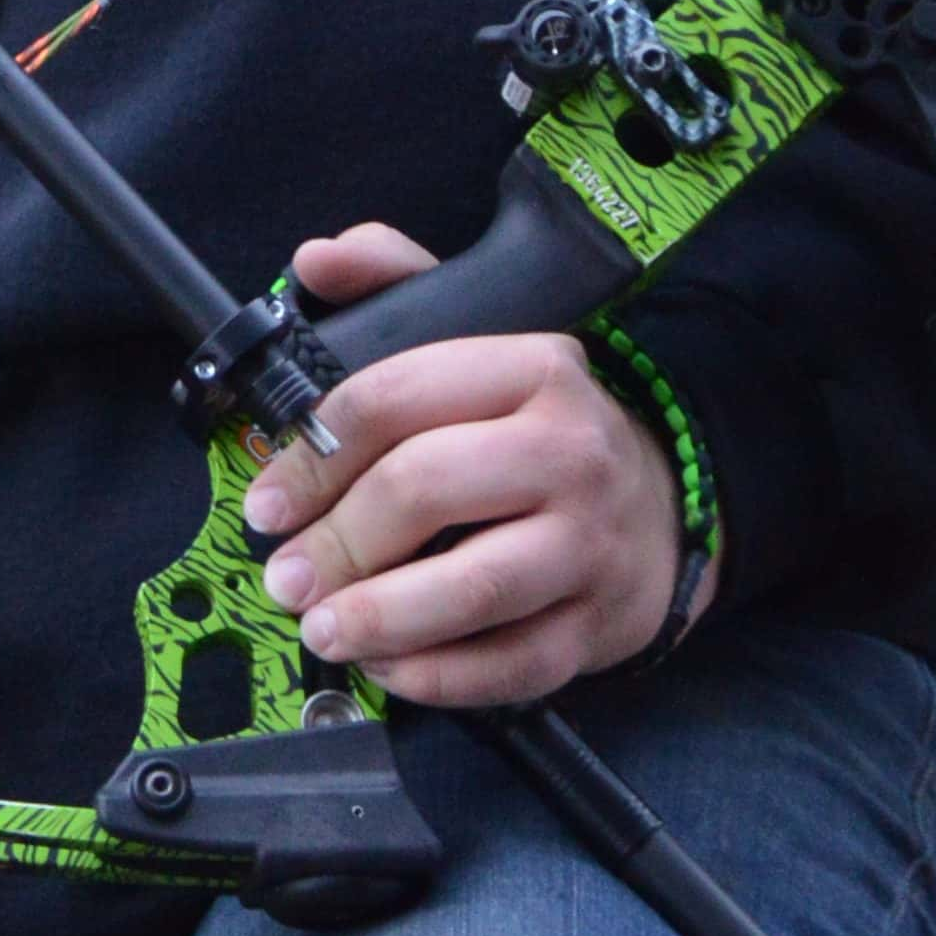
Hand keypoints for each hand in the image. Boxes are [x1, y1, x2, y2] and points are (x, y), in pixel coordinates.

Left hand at [236, 226, 694, 707]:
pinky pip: (508, 665)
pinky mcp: (599, 623)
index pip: (395, 399)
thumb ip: (396, 283)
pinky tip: (387, 665)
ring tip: (323, 628)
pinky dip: (435, 675)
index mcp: (532, 370)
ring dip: (377, 619)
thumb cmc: (546, 427)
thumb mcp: (484, 333)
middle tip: (286, 575)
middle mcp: (569, 453)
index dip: (312, 456)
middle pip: (424, 492)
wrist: (666, 501)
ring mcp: (591, 544)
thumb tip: (317, 259)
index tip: (269, 502)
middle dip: (335, 543)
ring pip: (470, 590)